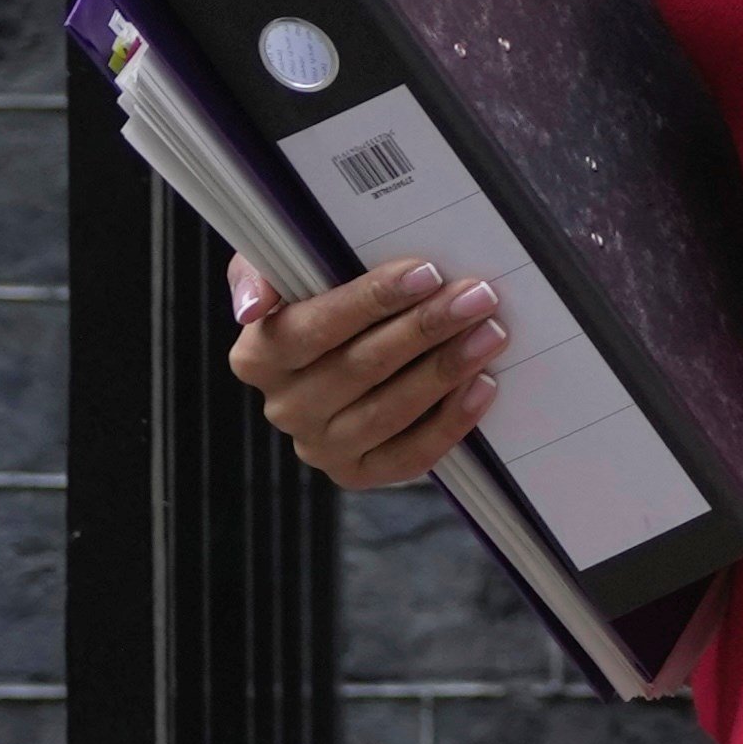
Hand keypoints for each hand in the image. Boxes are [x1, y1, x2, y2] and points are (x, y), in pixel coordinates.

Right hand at [223, 253, 511, 491]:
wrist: (340, 347)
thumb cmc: (317, 296)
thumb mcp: (280, 268)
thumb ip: (261, 271)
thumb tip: (252, 306)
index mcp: (258, 357)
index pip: (313, 328)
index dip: (371, 300)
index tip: (426, 273)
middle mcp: (285, 408)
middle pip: (360, 367)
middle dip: (425, 328)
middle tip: (476, 297)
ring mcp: (321, 448)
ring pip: (389, 411)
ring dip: (445, 370)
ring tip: (490, 333)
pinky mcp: (358, 475)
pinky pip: (409, 455)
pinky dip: (451, 421)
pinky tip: (483, 385)